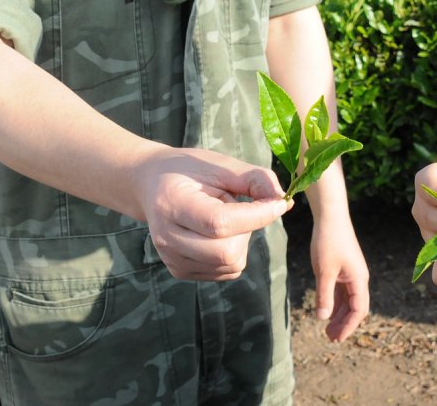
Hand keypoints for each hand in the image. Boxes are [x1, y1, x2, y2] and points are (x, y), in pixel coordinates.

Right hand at [137, 147, 292, 280]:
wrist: (152, 185)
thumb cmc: (191, 171)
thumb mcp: (221, 165)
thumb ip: (255, 179)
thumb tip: (284, 202)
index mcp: (172, 204)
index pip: (220, 223)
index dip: (257, 215)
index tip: (280, 202)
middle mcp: (166, 237)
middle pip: (227, 252)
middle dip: (249, 229)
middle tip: (242, 206)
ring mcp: (171, 259)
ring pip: (231, 263)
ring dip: (242, 240)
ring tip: (225, 216)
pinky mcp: (180, 271)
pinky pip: (226, 270)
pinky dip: (234, 252)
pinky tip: (219, 232)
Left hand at [310, 216, 369, 341]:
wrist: (330, 216)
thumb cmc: (328, 241)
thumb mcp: (324, 271)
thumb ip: (324, 295)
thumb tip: (323, 318)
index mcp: (359, 279)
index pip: (358, 310)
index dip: (348, 326)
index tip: (336, 339)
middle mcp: (359, 278)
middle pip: (355, 307)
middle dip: (344, 324)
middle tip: (330, 338)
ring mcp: (351, 273)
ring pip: (348, 300)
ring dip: (339, 315)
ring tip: (327, 329)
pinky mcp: (344, 268)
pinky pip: (342, 291)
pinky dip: (335, 303)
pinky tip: (326, 311)